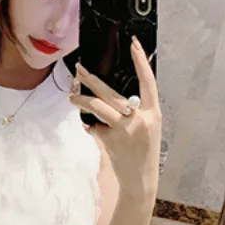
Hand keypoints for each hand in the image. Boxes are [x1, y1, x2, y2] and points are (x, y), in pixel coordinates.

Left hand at [69, 36, 161, 200]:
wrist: (139, 180)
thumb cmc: (143, 152)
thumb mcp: (148, 128)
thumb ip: (135, 111)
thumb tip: (110, 95)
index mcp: (153, 113)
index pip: (148, 81)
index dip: (141, 62)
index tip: (133, 44)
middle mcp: (139, 118)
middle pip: (111, 93)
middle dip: (92, 80)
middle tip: (79, 70)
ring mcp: (123, 129)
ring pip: (97, 107)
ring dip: (82, 101)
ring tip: (72, 98)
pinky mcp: (109, 140)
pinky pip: (95, 127)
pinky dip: (93, 128)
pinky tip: (97, 134)